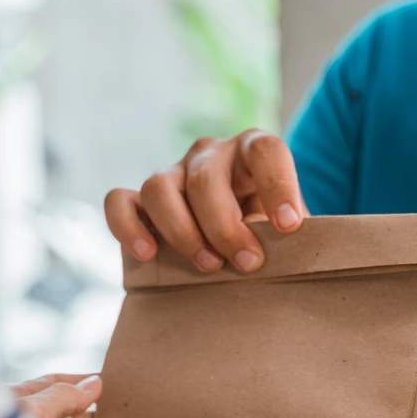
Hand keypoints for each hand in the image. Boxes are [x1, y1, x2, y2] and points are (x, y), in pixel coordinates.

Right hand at [105, 129, 309, 274]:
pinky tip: (148, 254)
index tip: (289, 228)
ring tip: (208, 266)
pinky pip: (119, 201)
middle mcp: (209, 156)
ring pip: (160, 188)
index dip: (277, 186)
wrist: (231, 244)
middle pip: (206, 179)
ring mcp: (170, 174)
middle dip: (227, 227)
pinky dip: (128, 227)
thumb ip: (291, 236)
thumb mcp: (285, 231)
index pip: (265, 151)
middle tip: (248, 264)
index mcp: (251, 152)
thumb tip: (297, 254)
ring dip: (183, 231)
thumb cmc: (265, 236)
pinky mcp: (139, 200)